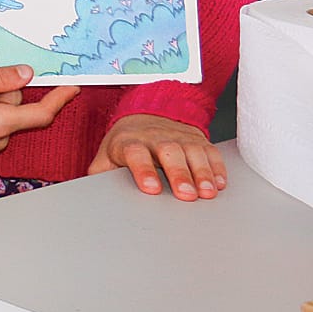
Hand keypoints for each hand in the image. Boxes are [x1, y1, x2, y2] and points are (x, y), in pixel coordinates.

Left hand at [90, 113, 224, 199]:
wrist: (145, 116)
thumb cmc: (126, 143)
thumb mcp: (107, 156)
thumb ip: (100, 174)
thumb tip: (93, 194)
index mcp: (130, 142)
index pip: (135, 153)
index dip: (143, 170)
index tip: (151, 188)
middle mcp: (155, 137)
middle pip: (168, 151)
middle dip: (179, 173)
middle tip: (186, 195)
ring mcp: (178, 136)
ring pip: (192, 150)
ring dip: (202, 172)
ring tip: (207, 193)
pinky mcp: (197, 138)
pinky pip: (210, 151)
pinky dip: (217, 167)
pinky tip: (220, 183)